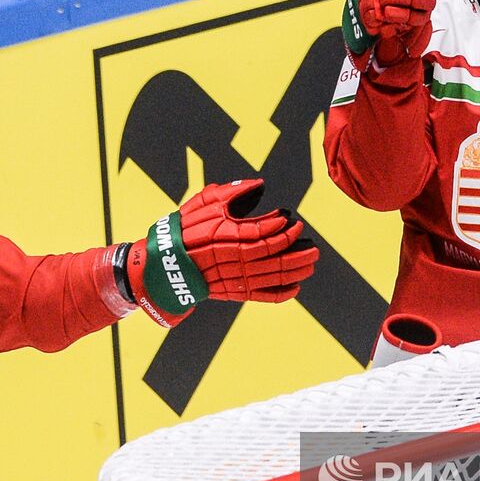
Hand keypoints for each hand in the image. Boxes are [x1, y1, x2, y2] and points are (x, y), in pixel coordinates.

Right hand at [126, 179, 318, 326]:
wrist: (164, 264)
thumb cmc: (185, 229)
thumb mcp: (205, 203)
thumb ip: (233, 192)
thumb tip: (259, 184)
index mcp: (228, 237)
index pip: (266, 234)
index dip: (284, 229)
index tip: (294, 220)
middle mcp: (234, 260)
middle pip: (277, 258)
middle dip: (299, 251)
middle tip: (314, 245)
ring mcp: (235, 278)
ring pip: (274, 276)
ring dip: (296, 270)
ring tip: (311, 262)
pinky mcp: (233, 293)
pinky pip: (264, 296)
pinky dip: (282, 293)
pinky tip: (296, 286)